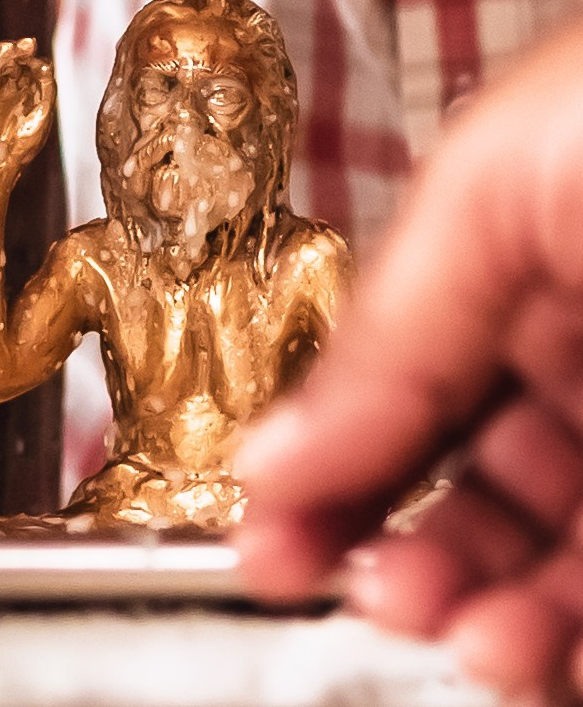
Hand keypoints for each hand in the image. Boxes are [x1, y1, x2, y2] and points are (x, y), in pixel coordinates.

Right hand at [0, 36, 56, 177]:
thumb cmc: (20, 150)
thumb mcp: (41, 118)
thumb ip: (46, 92)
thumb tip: (46, 65)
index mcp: (22, 96)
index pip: (26, 69)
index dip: (33, 60)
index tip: (41, 60)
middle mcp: (4, 91)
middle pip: (10, 62)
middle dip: (19, 51)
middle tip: (29, 43)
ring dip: (2, 51)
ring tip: (13, 47)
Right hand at [240, 15, 582, 693]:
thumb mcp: (495, 183)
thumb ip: (392, 326)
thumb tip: (280, 446)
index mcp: (531, 249)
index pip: (408, 384)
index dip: (332, 466)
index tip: (268, 542)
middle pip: (488, 490)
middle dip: (415, 556)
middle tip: (369, 593)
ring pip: (569, 560)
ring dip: (498, 613)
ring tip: (458, 632)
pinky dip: (573, 628)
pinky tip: (525, 637)